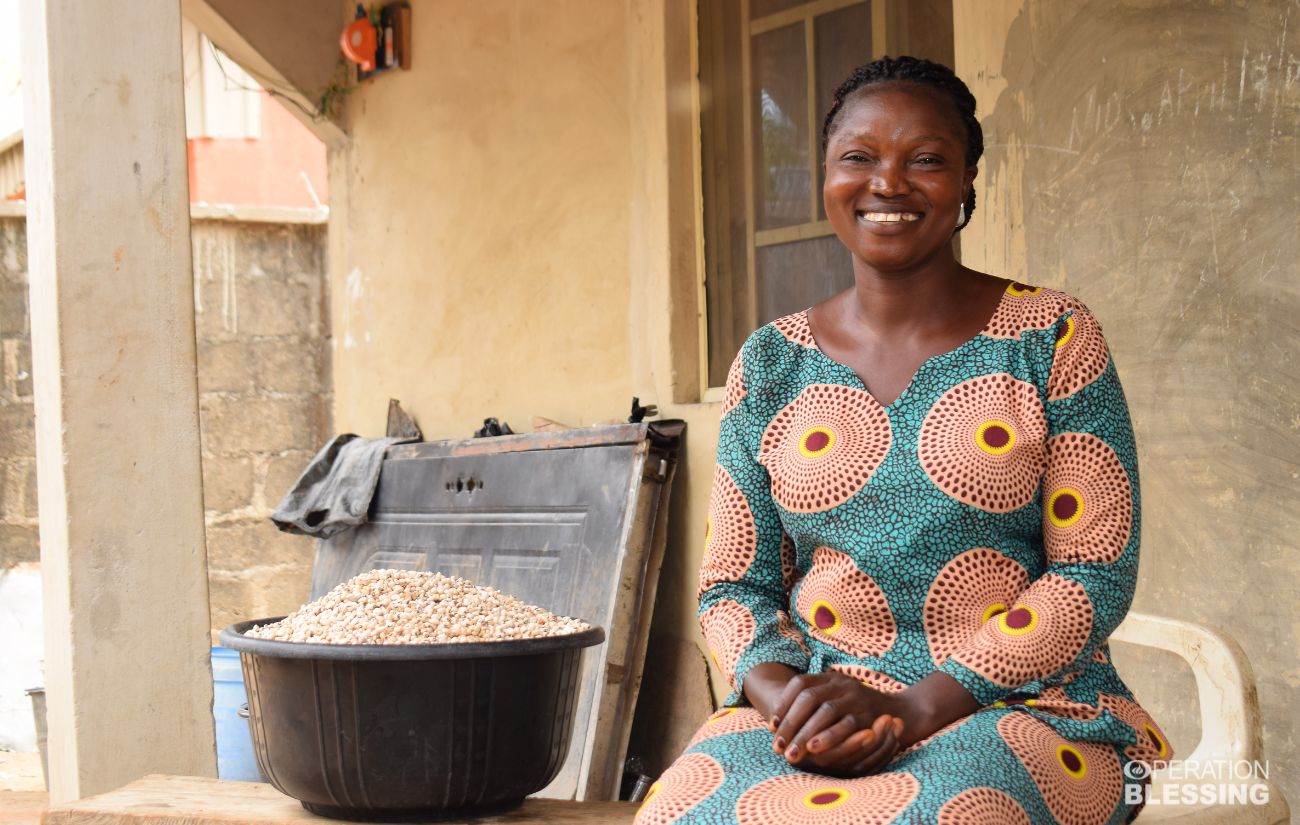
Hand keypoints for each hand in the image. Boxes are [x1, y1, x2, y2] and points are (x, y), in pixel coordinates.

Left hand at [769, 671, 903, 774]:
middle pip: (809, 698)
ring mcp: (856, 697)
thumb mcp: (836, 698)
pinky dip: (828, 737)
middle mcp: (842, 683)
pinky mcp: (868, 714)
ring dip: (805, 733)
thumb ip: (812, 705)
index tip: (772, 726)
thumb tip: (776, 723)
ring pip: (825, 711)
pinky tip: (814, 750)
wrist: (899, 714)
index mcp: (830, 677)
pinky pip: (846, 725)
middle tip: (776, 747)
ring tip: (791, 753)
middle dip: (790, 724)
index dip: (784, 704)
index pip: (800, 684)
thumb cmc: (857, 710)